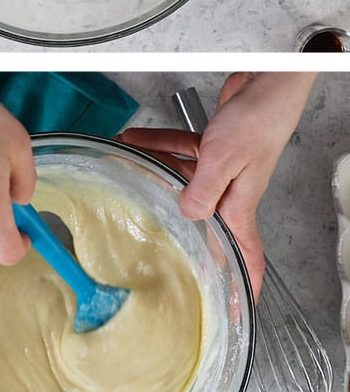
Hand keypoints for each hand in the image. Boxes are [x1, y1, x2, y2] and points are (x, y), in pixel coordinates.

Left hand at [117, 73, 314, 296]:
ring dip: (153, 173)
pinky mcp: (214, 143)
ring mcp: (222, 166)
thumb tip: (187, 216)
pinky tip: (132, 141)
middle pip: (202, 219)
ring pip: (182, 179)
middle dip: (178, 230)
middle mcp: (231, 189)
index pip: (246, 253)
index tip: (237, 308)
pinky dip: (156, 146)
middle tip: (152, 243)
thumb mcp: (224, 160)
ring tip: (123, 171)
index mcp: (239, 203)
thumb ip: (202, 191)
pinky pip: (179, 150)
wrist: (268, 83)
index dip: (245, 283)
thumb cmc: (258, 121)